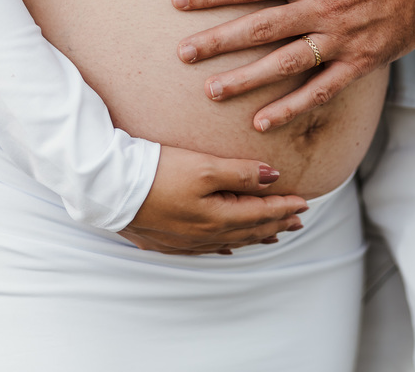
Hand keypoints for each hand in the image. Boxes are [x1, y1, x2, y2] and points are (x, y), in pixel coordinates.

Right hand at [118, 145, 308, 254]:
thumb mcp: (204, 166)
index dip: (284, 207)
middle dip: (275, 224)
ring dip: (254, 236)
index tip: (304, 202)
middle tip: (297, 221)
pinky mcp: (167, 241)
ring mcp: (185, 241)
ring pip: (230, 242)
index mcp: (218, 218)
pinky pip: (206, 249)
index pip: (261, 213)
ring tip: (273, 235)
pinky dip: (225, 246)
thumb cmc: (157, 171)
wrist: (111, 187)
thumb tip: (274, 177)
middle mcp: (204, 235)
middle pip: (249, 231)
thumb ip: (241, 173)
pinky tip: (228, 248)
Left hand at [171, 0, 414, 131]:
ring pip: (286, 63)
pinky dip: (292, 107)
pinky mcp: (360, 61)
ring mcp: (341, 38)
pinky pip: (322, 89)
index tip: (178, 1)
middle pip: (260, 28)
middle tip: (182, 54)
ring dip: (247, 80)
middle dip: (218, 41)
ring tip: (211, 92)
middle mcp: (323, 8)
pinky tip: (263, 122)